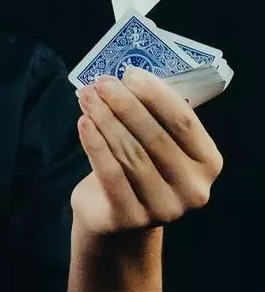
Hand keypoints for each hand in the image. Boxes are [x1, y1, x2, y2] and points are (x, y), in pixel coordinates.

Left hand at [71, 66, 223, 236]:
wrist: (119, 217)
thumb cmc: (139, 167)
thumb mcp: (155, 143)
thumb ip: (152, 116)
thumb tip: (125, 79)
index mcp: (208, 163)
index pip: (184, 122)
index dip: (155, 95)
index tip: (129, 73)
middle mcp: (193, 189)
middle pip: (154, 136)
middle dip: (124, 104)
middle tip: (102, 83)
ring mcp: (164, 208)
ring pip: (130, 154)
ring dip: (105, 119)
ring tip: (86, 97)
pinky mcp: (131, 218)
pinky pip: (110, 173)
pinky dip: (94, 144)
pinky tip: (83, 123)